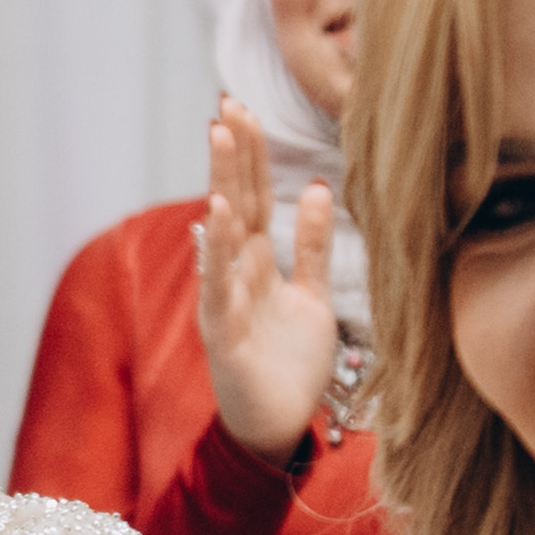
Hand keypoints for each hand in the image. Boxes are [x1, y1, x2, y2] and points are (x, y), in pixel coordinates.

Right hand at [192, 98, 343, 460]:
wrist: (277, 429)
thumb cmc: (290, 364)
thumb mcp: (310, 295)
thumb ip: (310, 245)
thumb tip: (315, 187)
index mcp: (256, 262)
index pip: (252, 196)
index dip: (251, 154)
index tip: (247, 107)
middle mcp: (235, 274)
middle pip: (235, 203)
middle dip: (232, 155)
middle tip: (229, 105)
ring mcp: (225, 301)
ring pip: (222, 235)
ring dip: (221, 187)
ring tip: (220, 139)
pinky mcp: (223, 333)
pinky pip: (220, 286)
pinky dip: (219, 251)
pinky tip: (219, 214)